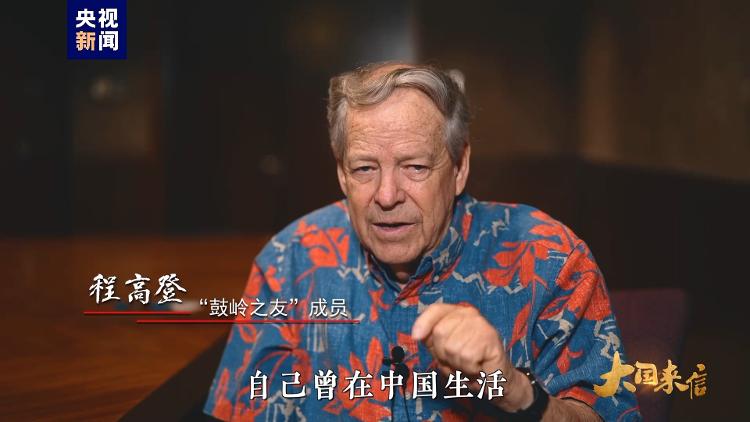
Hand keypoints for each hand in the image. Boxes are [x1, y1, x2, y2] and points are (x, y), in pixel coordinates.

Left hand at [411, 303, 532, 410]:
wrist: (494, 379)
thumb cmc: (467, 364)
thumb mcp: (444, 351)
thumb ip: (431, 340)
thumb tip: (417, 334)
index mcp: (456, 313)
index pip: (436, 309)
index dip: (423, 322)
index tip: (416, 336)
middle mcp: (469, 314)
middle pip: (440, 332)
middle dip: (443, 354)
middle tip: (458, 360)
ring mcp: (481, 324)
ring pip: (452, 347)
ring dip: (457, 364)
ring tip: (468, 365)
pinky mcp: (490, 338)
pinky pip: (466, 357)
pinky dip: (469, 369)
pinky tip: (477, 367)